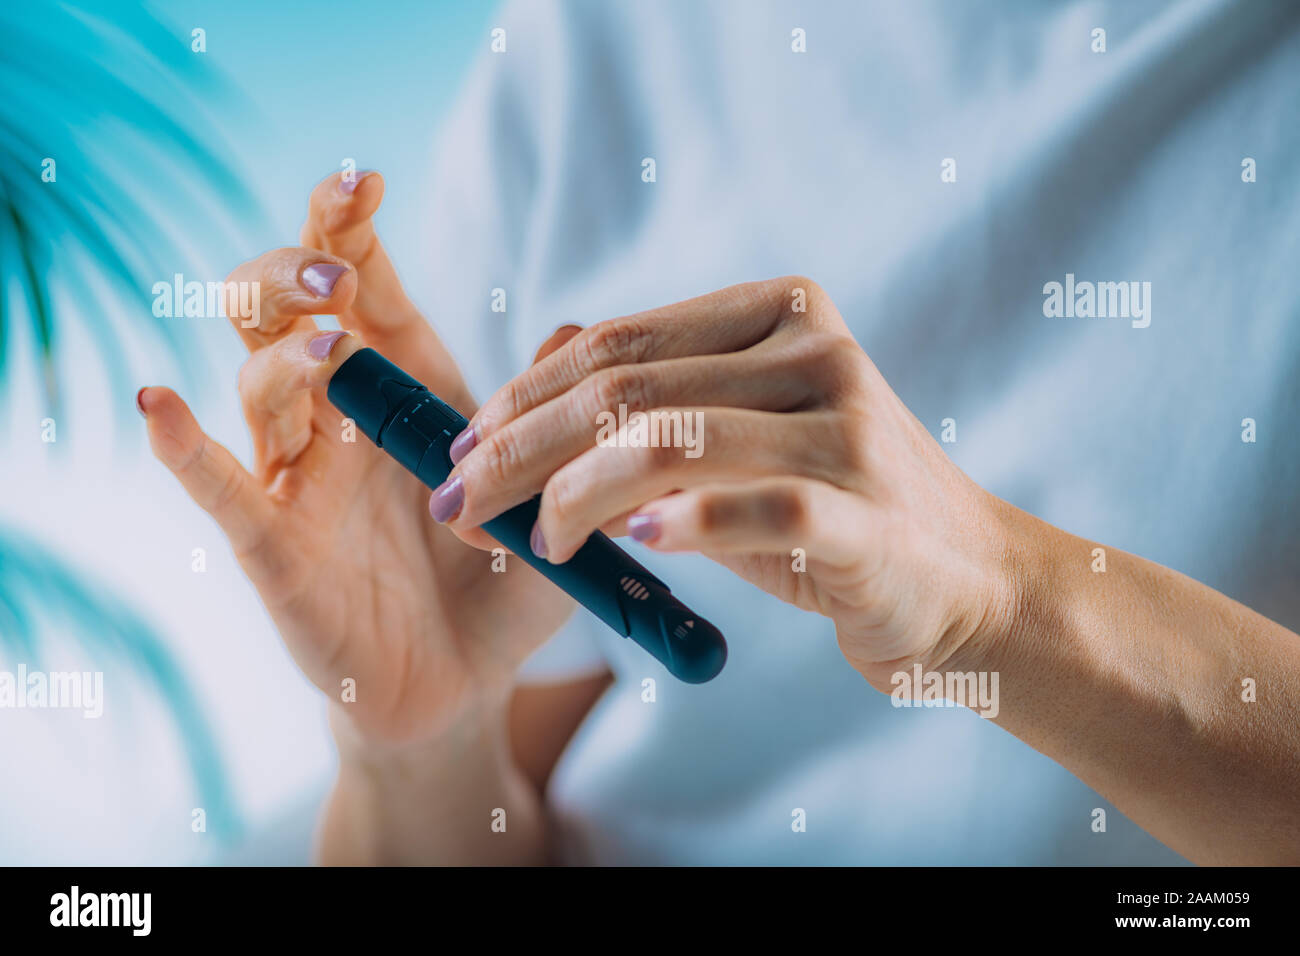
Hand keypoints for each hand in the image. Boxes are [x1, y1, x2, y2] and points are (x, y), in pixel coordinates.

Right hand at [140, 171, 575, 744]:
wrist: (466, 680)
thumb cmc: (504, 583)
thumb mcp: (551, 495)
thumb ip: (556, 417)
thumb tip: (573, 328)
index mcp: (406, 391)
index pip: (361, 290)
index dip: (349, 229)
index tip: (364, 180)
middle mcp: (340, 421)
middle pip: (282, 315)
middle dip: (295, 272)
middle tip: (332, 263)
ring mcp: (299, 481)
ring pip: (258, 390)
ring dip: (282, 356)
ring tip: (327, 345)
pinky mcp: (274, 548)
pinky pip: (221, 491)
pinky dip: (184, 449)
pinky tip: (159, 405)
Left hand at [433, 276, 1018, 687]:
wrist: (964, 581)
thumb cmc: (828, 511)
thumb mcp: (738, 438)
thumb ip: (653, 393)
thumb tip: (535, 353)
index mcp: (779, 313)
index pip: (618, 340)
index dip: (521, 394)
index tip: (459, 450)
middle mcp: (815, 351)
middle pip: (626, 388)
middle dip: (518, 448)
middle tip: (458, 504)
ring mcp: (847, 428)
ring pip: (670, 441)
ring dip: (574, 496)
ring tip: (538, 545)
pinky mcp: (866, 514)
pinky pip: (756, 510)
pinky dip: (680, 524)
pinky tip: (632, 543)